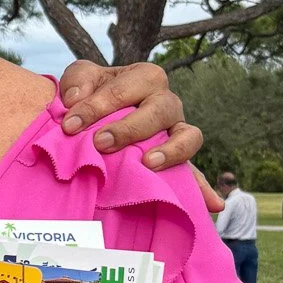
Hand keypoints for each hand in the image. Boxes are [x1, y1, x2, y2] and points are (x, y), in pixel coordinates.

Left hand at [57, 58, 207, 184]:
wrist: (93, 116)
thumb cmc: (89, 95)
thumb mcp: (80, 80)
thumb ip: (76, 81)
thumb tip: (75, 100)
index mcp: (145, 78)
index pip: (125, 89)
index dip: (96, 106)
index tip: (69, 125)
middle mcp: (166, 102)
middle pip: (160, 109)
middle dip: (130, 127)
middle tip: (101, 142)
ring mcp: (175, 131)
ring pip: (188, 136)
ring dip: (171, 151)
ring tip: (148, 164)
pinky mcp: (176, 159)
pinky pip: (195, 173)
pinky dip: (204, 188)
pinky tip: (213, 204)